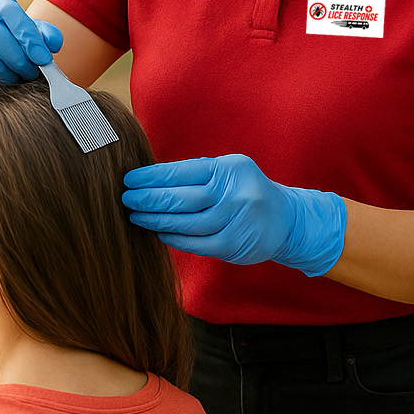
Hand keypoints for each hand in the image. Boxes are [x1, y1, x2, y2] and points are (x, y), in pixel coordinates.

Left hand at [121, 155, 346, 276]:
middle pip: (181, 198)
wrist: (286, 219)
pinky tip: (159, 232)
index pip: (182, 171)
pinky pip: (196, 243)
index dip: (152, 177)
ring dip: (156, 220)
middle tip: (126, 199)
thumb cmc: (244, 191)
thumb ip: (196, 174)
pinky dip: (174, 238)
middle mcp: (234, 193)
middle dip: (148, 199)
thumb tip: (149, 180)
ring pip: (186, 222)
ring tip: (137, 216)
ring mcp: (236, 220)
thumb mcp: (227, 172)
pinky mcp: (234, 245)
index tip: (129, 180)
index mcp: (229, 169)